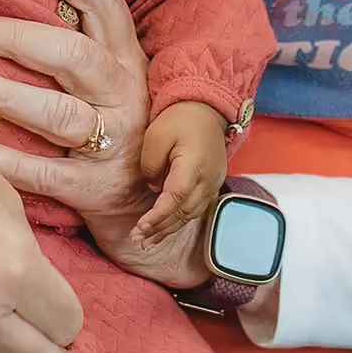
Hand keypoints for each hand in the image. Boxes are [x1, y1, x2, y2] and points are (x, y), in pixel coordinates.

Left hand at [0, 0, 208, 290]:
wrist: (154, 216)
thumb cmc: (119, 137)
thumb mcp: (112, 87)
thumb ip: (80, 49)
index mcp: (128, 65)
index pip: (105, 7)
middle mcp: (125, 99)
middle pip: (74, 58)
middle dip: (19, 38)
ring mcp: (114, 145)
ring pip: (60, 115)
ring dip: (7, 96)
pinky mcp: (97, 191)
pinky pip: (50, 175)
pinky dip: (12, 164)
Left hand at [137, 102, 227, 245]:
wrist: (208, 109)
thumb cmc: (180, 118)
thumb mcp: (156, 135)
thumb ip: (150, 165)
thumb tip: (153, 188)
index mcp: (194, 165)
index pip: (176, 198)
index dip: (158, 217)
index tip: (140, 229)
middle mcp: (208, 179)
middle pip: (184, 212)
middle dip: (160, 229)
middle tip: (137, 241)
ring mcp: (214, 183)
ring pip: (191, 214)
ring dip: (169, 230)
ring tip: (147, 242)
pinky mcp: (213, 185)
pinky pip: (196, 209)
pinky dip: (179, 221)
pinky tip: (165, 229)